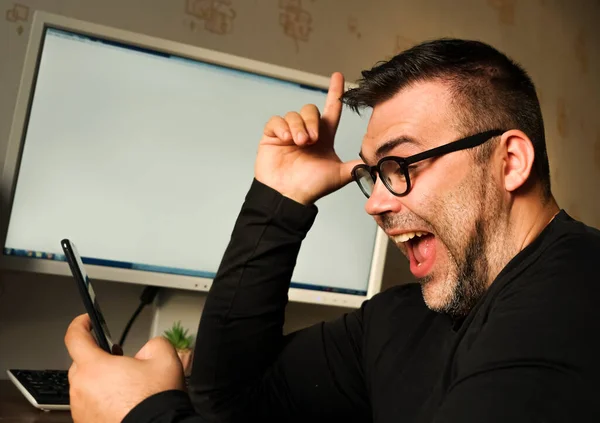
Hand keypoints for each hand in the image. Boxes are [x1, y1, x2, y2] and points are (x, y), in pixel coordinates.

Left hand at [64, 314, 184, 422]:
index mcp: (95, 367)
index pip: (75, 337)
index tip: (86, 321)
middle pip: (81, 363)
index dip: (80, 324)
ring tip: (125, 385)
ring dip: (100, 380)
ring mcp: (81, 410)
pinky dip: (101, 400)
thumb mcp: (164, 357)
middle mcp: (81, 389)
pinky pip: (89, 405)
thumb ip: (153, 343)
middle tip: (118, 358)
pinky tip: (122, 401)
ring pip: (85, 386)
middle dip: (98, 357)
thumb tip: (147, 349)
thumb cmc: (154, 400)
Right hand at [255, 72, 361, 204]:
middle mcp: (307, 132)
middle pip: (310, 110)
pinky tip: (286, 139)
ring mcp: (289, 134)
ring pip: (294, 114)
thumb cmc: (311, 187)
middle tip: (311, 140)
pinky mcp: (272, 136)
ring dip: (298, 126)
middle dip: (312, 122)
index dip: (335, 92)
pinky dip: (282, 127)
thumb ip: (355, 167)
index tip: (338, 76)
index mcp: (324, 137)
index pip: (331, 109)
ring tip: (299, 143)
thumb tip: (374, 164)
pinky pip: (277, 120)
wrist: (288, 196)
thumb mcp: (338, 176)